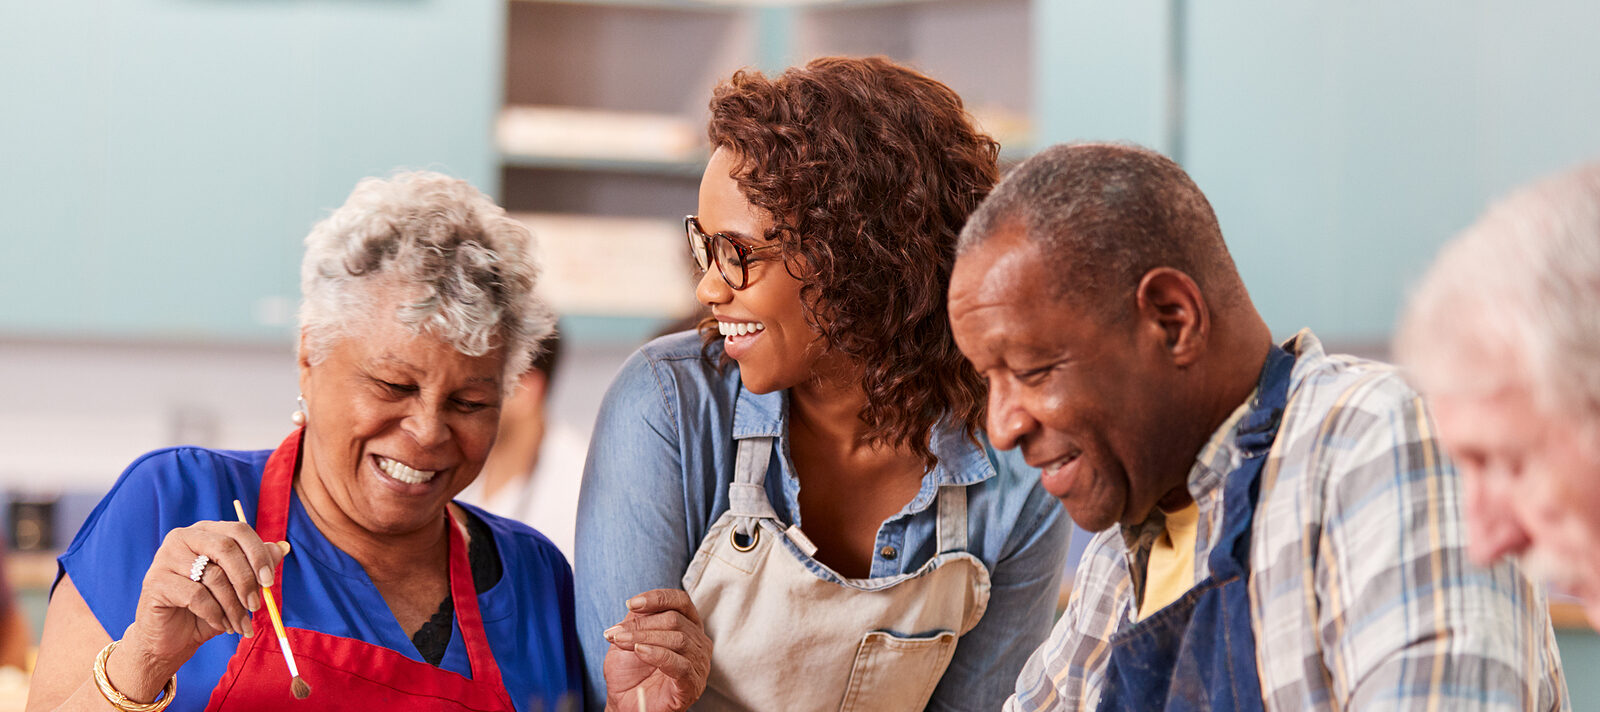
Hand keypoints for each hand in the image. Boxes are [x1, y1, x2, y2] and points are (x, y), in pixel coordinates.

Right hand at [120, 520, 288, 673]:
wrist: (171, 639)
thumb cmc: (207, 609)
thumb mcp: (237, 587)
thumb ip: (256, 566)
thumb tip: (283, 547)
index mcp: (206, 531)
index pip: (238, 530)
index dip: (258, 555)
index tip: (269, 581)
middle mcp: (183, 537)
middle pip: (226, 548)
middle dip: (247, 580)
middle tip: (256, 606)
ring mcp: (165, 558)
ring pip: (214, 576)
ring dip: (233, 606)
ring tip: (240, 624)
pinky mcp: (155, 581)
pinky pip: (196, 596)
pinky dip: (215, 614)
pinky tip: (220, 625)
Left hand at [602, 589, 711, 711]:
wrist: (625, 703)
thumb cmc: (631, 671)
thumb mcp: (630, 637)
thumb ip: (637, 619)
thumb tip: (635, 606)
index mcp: (687, 626)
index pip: (680, 601)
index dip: (657, 598)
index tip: (632, 604)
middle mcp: (698, 642)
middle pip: (675, 620)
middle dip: (641, 624)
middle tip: (615, 632)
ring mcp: (698, 664)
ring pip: (678, 639)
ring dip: (644, 638)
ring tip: (621, 641)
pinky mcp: (693, 684)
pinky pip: (681, 665)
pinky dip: (658, 655)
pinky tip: (640, 652)